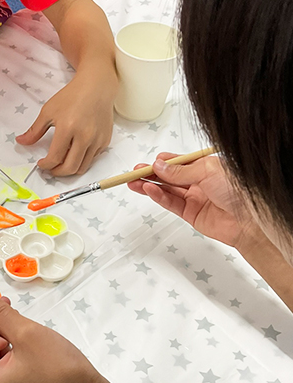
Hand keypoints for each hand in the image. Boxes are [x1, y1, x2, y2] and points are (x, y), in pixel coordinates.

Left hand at [15, 71, 115, 175]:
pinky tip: (73, 152)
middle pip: (70, 168)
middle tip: (50, 168)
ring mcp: (97, 140)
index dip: (45, 165)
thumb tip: (20, 142)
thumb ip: (35, 130)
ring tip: (61, 162)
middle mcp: (85, 136)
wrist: (97, 87)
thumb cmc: (72, 96)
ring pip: (82, 167)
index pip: (55, 158)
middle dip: (57, 173)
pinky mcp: (105, 141)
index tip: (41, 164)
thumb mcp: (48, 110)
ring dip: (69, 169)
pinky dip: (81, 160)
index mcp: (68, 127)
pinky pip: (92, 159)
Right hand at [127, 153, 253, 247]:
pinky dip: (158, 196)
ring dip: (149, 185)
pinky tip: (148, 190)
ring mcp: (193, 197)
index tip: (149, 163)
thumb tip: (159, 166)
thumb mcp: (207, 171)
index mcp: (205, 166)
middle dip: (150, 173)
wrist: (249, 220)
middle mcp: (198, 181)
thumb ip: (180, 171)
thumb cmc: (238, 191)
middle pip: (168, 176)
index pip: (177, 162)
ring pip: (166, 189)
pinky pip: (170, 202)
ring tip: (133, 182)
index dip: (162, 162)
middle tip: (134, 173)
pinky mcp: (190, 213)